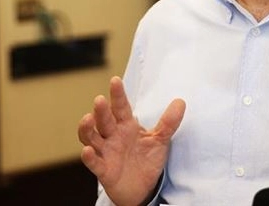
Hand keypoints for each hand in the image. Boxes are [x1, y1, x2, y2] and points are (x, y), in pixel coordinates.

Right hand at [78, 76, 185, 205]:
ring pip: (91, 137)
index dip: (118, 94)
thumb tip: (181, 102)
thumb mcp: (160, 140)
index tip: (115, 80)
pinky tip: (88, 150)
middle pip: (104, 120)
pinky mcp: (103, 170)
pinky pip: (94, 163)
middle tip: (100, 100)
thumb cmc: (147, 160)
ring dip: (87, 129)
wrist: (142, 188)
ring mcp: (106, 152)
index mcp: (126, 125)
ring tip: (87, 119)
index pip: (121, 107)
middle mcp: (113, 136)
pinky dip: (89, 157)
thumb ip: (168, 123)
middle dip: (101, 110)